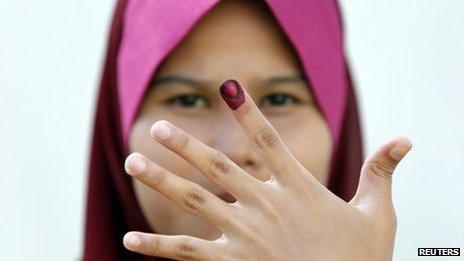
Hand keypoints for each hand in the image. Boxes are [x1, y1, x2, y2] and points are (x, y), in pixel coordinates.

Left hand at [122, 79, 411, 260]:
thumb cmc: (361, 259)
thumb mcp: (376, 214)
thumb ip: (380, 173)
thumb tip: (404, 140)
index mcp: (298, 189)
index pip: (269, 140)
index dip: (248, 111)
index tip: (228, 86)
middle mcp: (266, 207)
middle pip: (219, 167)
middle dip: (186, 145)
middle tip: (157, 126)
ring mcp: (247, 236)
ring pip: (196, 203)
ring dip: (162, 180)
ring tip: (132, 161)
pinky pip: (190, 253)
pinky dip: (158, 248)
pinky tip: (130, 242)